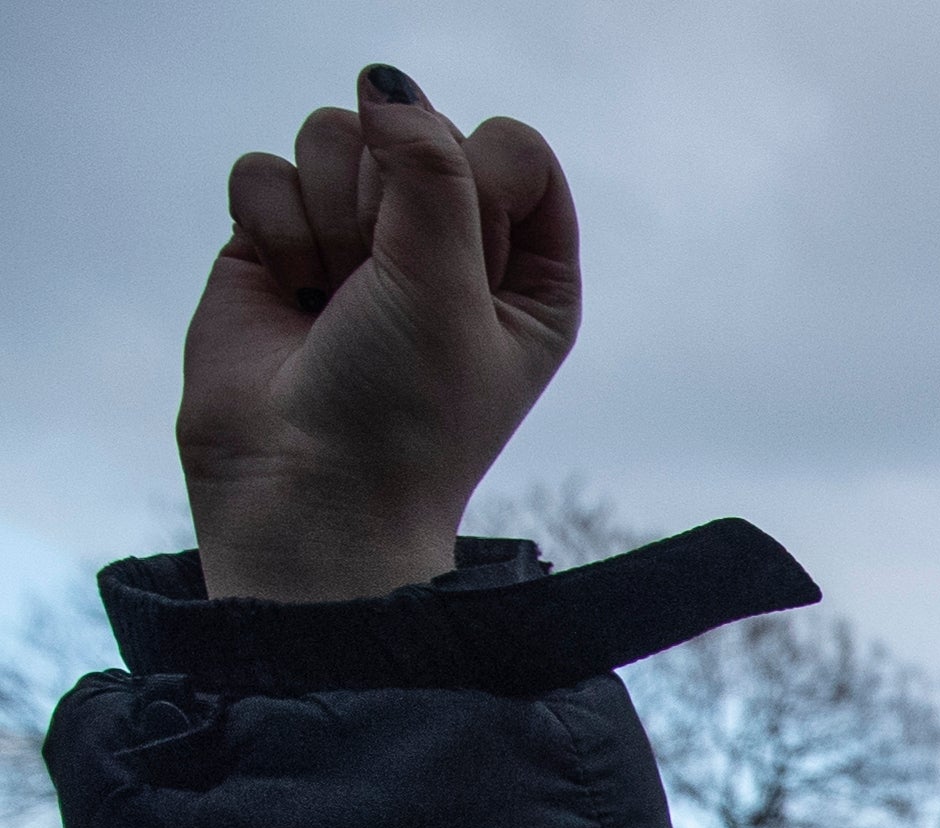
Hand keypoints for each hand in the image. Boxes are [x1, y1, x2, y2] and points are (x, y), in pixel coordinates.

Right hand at [186, 75, 580, 601]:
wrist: (304, 490)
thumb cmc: (405, 411)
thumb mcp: (450, 286)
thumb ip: (430, 168)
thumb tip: (385, 82)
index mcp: (529, 269)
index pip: (511, 147)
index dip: (475, 180)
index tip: (456, 259)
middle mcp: (448, 245)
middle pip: (416, 128)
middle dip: (389, 203)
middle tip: (382, 289)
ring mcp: (359, 239)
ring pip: (335, 134)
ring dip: (329, 215)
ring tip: (333, 295)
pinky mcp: (277, 241)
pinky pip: (266, 168)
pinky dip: (271, 226)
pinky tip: (287, 291)